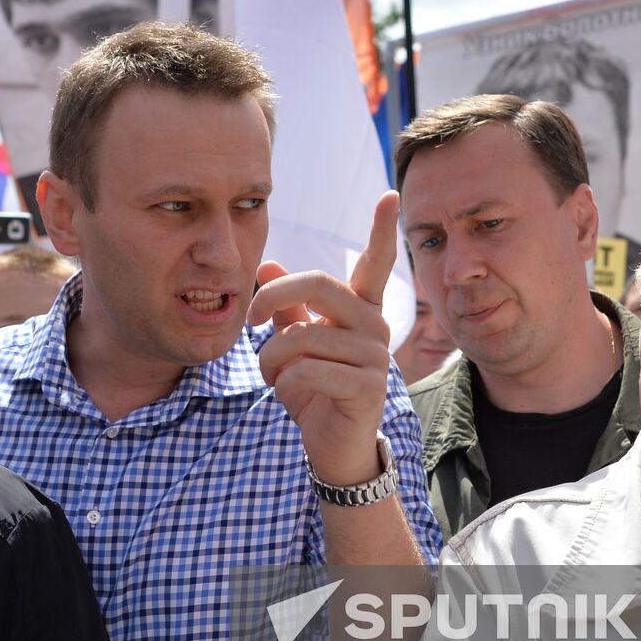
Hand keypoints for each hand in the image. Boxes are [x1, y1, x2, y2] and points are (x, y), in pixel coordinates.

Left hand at [247, 190, 399, 485]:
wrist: (334, 447)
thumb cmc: (316, 391)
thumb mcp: (299, 344)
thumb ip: (289, 307)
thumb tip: (269, 262)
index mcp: (360, 311)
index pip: (374, 263)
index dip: (382, 229)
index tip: (390, 193)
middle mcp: (373, 327)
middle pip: (318, 283)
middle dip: (273, 295)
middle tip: (249, 316)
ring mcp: (374, 357)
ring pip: (300, 336)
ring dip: (270, 360)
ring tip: (273, 377)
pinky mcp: (367, 387)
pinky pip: (307, 370)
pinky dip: (284, 384)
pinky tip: (290, 396)